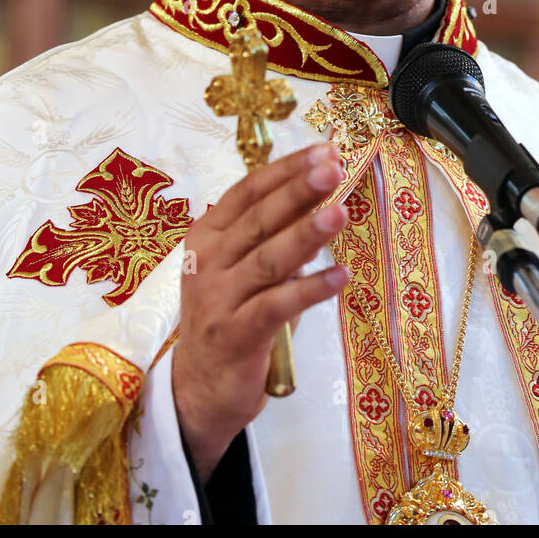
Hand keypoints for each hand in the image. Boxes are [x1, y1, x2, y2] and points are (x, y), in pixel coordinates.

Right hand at [172, 141, 348, 480]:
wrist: (199, 387)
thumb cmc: (230, 315)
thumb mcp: (246, 268)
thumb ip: (276, 235)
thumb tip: (323, 196)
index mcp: (207, 235)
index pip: (248, 190)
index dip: (287, 169)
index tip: (325, 150)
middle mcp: (207, 261)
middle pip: (258, 218)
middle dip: (298, 190)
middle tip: (333, 168)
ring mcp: (218, 298)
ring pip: (267, 258)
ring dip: (305, 233)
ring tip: (340, 213)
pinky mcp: (235, 334)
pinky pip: (277, 305)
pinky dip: (310, 289)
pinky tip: (339, 276)